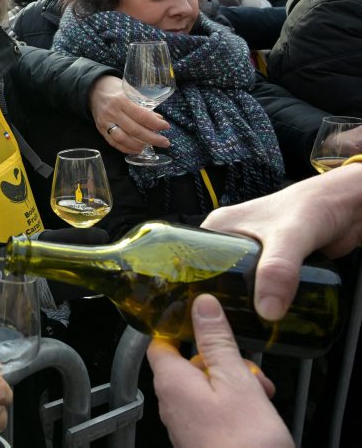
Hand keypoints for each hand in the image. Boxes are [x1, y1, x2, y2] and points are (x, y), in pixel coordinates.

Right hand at [89, 75, 169, 153]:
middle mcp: (112, 112)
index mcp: (121, 100)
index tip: (166, 127)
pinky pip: (113, 143)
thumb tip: (158, 120)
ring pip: (123, 139)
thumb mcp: (130, 91)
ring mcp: (105, 122)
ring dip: (138, 145)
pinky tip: (136, 149)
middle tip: (164, 142)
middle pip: (134, 130)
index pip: (141, 116)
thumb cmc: (115, 89)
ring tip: (150, 147)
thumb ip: (143, 105)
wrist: (93, 90)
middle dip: (152, 138)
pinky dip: (126, 148)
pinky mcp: (100, 129)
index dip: (155, 124)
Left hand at [147, 295, 291, 447]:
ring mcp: (185, 421)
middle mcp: (171, 401)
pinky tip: (257, 412)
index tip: (200, 315)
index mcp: (171, 381)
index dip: (178, 325)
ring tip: (260, 394)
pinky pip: (212, 408)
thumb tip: (202, 306)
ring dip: (233, 383)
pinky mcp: (201, 436)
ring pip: (205, 386)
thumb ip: (217, 341)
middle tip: (249, 367)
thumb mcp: (236, 380)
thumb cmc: (243, 445)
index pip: (160, 340)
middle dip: (221, 359)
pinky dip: (234, 405)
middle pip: (189, 362)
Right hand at [202, 163, 361, 319]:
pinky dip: (261, 304)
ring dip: (241, 306)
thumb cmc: (313, 206)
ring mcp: (253, 255)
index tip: (193, 313)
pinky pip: (260, 289)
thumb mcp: (289, 237)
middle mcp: (231, 240)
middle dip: (218, 302)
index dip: (189, 286)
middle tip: (220, 328)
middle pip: (215, 278)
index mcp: (219, 227)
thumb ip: (277, 270)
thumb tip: (267, 311)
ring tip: (239, 329)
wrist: (349, 206)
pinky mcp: (273, 267)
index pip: (191, 260)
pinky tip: (261, 321)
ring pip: (239, 287)